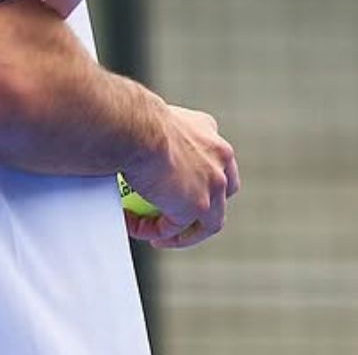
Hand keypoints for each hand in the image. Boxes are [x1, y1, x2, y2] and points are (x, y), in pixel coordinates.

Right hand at [121, 105, 238, 248]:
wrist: (137, 129)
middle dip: (205, 207)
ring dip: (186, 232)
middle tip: (176, 216)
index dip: (200, 177)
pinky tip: (138, 228)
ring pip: (210, 220)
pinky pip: (175, 228)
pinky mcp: (199, 205)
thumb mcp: (154, 123)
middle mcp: (219, 156)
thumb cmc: (134, 120)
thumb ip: (157, 140)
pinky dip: (156, 232)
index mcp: (207, 130)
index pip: (213, 158)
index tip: (176, 186)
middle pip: (223, 190)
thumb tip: (134, 150)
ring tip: (160, 236)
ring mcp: (214, 183)